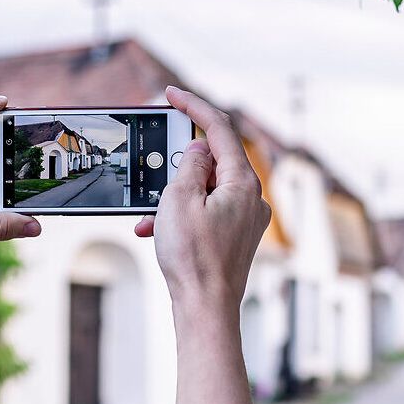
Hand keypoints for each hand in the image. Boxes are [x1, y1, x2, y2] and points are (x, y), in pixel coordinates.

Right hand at [135, 86, 270, 312]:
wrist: (205, 310)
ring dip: (175, 195)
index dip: (194, 106)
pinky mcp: (235, 236)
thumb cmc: (194, 259)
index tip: (172, 94)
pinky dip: (181, 214)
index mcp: (243, 183)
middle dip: (178, 163)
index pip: (219, 130)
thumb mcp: (179, 200)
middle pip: (212, 160)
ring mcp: (245, 219)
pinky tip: (156, 230)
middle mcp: (250, 199)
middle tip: (156, 167)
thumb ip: (188, 166)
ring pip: (205, 189)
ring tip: (152, 214)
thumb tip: (197, 150)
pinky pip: (205, 212)